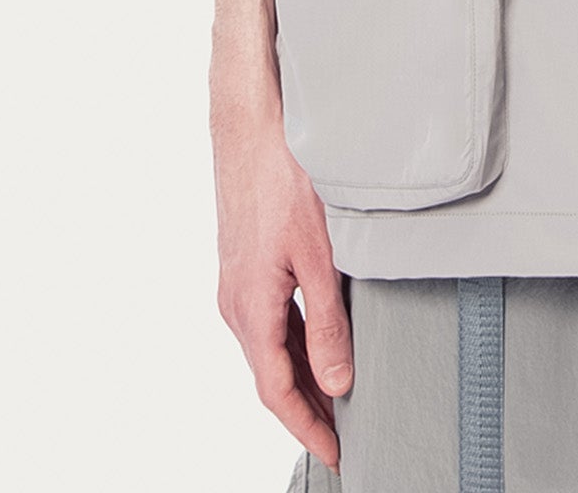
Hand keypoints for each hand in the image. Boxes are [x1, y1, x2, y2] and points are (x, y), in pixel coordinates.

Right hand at [212, 98, 352, 472]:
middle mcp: (236, 303)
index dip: (307, 427)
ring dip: (300, 377)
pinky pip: (269, 320)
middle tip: (342, 436)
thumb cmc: (283, 178)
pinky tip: (318, 343)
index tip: (334, 453)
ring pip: (270, 348)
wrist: (250, 125)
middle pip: (271, 376)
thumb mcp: (319, 254)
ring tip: (337, 400)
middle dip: (305, 410)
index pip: (276, 391)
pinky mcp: (245, 265)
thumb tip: (338, 381)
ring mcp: (237, 284)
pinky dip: (292, 343)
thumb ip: (330, 322)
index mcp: (251, 309)